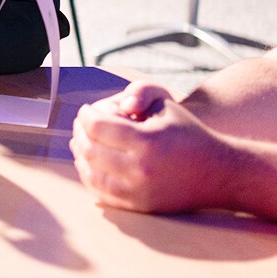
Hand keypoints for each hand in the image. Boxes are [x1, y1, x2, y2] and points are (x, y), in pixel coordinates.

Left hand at [70, 82, 244, 213]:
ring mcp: (139, 192)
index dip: (85, 116)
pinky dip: (89, 176)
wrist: (220, 173)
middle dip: (80, 133)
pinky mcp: (140, 206)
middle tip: (82, 125)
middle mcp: (141, 169)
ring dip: (80, 155)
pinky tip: (89, 163)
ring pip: (91, 173)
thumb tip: (101, 109)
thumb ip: (136, 94)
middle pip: (90, 150)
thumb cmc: (189, 134)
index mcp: (147, 142)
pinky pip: (101, 193)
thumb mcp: (167, 105)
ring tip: (81, 142)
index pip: (97, 127)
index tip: (86, 111)